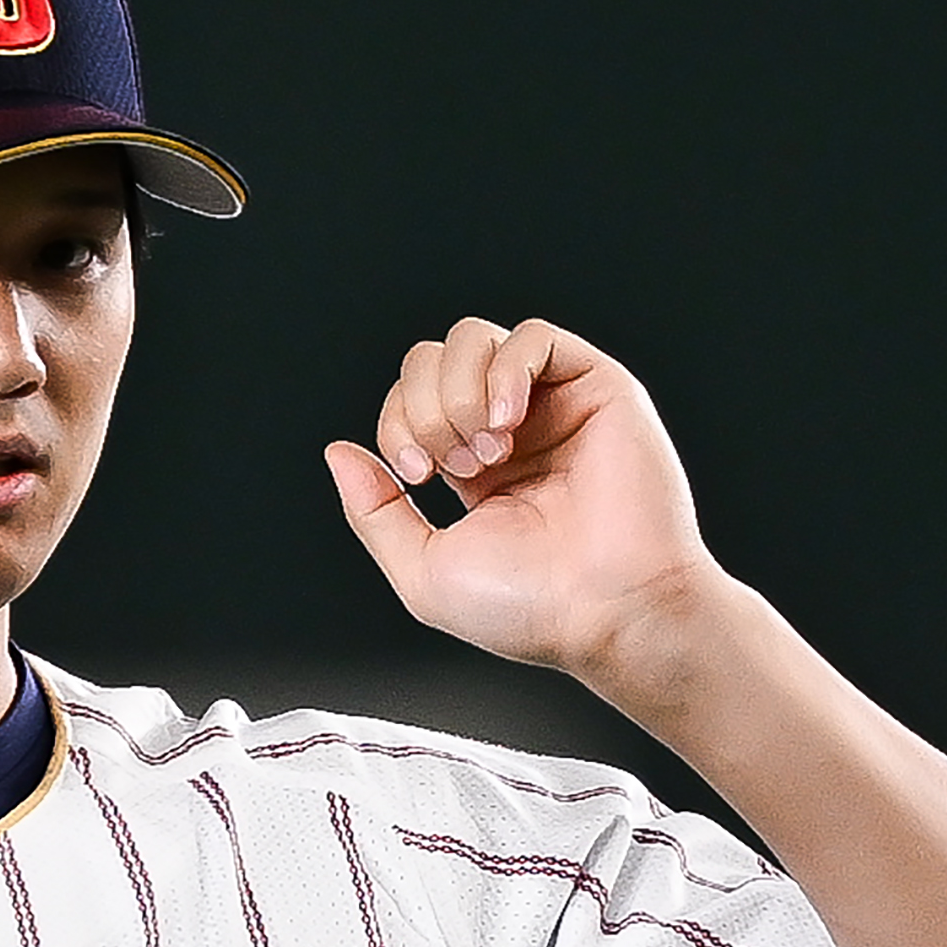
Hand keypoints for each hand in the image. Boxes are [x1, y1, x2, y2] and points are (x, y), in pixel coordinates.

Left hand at [324, 316, 726, 689]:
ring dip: (459, 390)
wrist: (607, 610)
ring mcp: (553, 405)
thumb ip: (374, 511)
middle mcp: (511, 430)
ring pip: (473, 339)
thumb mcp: (422, 569)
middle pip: (431, 361)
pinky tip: (508, 421)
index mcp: (470, 469)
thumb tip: (338, 451)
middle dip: (423, 407)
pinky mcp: (597, 387)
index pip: (407, 402)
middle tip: (457, 465)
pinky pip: (531, 337)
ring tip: (488, 448)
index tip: (418, 476)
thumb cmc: (529, 606)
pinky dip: (503, 369)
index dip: (396, 425)